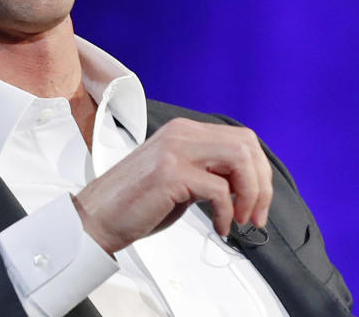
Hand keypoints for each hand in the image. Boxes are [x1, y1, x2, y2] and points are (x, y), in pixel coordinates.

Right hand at [73, 118, 272, 253]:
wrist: (97, 217)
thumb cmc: (135, 203)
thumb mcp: (178, 177)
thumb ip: (207, 171)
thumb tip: (243, 183)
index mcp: (184, 131)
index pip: (241, 138)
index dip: (259, 172)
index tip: (258, 201)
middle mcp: (181, 134)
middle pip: (246, 144)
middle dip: (261, 183)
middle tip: (255, 214)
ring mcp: (175, 151)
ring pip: (239, 159)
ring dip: (250, 194)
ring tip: (241, 219)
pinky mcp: (170, 174)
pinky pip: (219, 190)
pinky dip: (227, 213)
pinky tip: (220, 227)